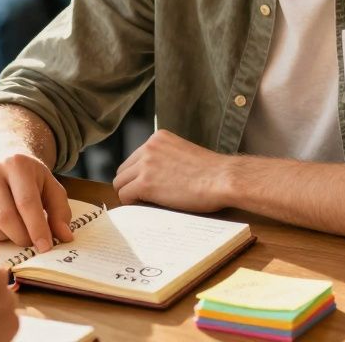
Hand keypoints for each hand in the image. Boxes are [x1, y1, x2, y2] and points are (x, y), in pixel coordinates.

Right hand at [0, 152, 73, 252]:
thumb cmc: (27, 177)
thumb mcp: (50, 186)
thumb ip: (60, 211)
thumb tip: (64, 237)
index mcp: (17, 164)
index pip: (26, 203)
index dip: (37, 229)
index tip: (45, 247)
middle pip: (4, 217)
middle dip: (21, 237)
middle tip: (30, 242)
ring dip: (4, 240)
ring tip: (14, 233)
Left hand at [113, 129, 232, 211]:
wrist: (224, 179)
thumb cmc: (213, 172)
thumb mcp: (184, 155)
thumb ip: (166, 159)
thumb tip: (155, 177)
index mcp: (158, 138)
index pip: (134, 158)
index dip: (139, 175)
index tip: (150, 187)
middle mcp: (148, 147)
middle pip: (123, 170)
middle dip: (131, 185)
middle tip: (146, 198)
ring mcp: (145, 164)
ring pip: (120, 183)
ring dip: (131, 195)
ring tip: (148, 204)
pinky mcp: (145, 183)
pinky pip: (125, 196)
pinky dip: (132, 204)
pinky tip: (147, 207)